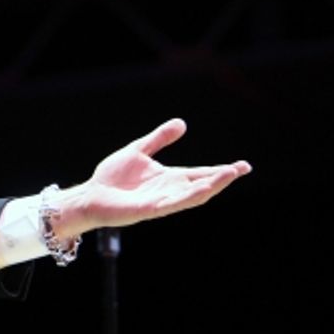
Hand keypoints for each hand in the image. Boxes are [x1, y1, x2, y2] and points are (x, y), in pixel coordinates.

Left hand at [53, 118, 250, 237]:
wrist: (90, 195)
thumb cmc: (112, 177)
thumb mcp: (138, 151)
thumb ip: (159, 139)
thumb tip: (182, 123)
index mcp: (169, 178)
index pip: (200, 174)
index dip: (220, 170)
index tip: (243, 165)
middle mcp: (168, 191)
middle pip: (201, 185)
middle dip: (222, 178)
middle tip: (242, 168)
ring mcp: (160, 202)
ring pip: (191, 196)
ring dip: (210, 186)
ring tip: (228, 175)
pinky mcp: (148, 210)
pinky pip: (172, 204)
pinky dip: (187, 196)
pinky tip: (200, 189)